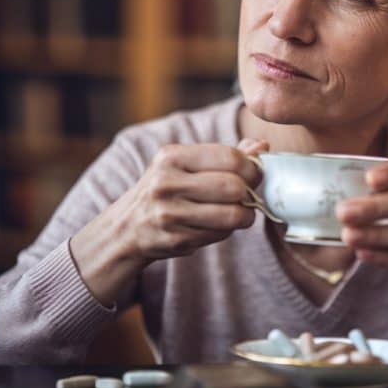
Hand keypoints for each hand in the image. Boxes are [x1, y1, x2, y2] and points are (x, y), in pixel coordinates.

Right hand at [70, 138, 267, 306]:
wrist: (126, 228)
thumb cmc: (166, 190)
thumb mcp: (186, 165)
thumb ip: (225, 155)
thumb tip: (261, 147)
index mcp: (172, 157)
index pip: (229, 157)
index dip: (252, 167)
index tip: (255, 173)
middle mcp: (166, 183)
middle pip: (232, 187)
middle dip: (249, 192)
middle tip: (248, 195)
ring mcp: (168, 214)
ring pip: (231, 215)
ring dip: (244, 216)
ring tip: (239, 212)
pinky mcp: (175, 240)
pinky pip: (219, 235)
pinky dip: (226, 231)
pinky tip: (216, 225)